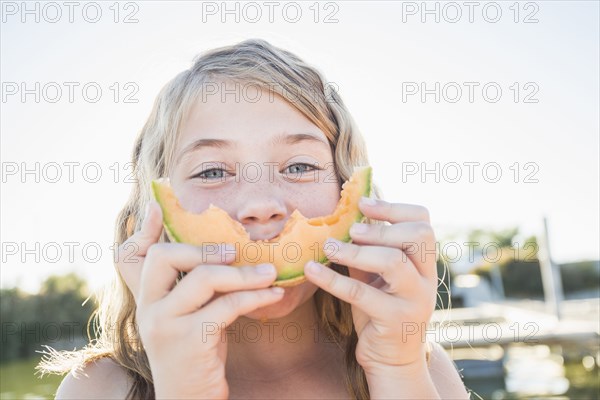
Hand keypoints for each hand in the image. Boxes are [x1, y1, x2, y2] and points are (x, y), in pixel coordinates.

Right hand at [116, 202, 284, 398]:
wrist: (190, 399)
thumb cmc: (197, 352)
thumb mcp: (191, 315)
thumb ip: (195, 285)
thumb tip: (223, 252)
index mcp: (148, 298)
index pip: (143, 254)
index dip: (147, 229)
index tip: (157, 206)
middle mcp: (149, 308)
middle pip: (166, 256)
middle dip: (204, 248)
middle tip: (235, 250)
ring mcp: (165, 325)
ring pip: (204, 279)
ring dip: (244, 273)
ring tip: (271, 272)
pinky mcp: (189, 341)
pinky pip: (227, 306)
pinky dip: (256, 297)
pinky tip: (274, 294)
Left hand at [304, 198, 437, 373]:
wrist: (391, 361)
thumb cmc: (380, 312)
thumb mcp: (376, 277)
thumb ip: (366, 250)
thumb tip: (340, 217)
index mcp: (423, 263)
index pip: (423, 223)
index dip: (395, 208)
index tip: (363, 204)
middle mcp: (426, 278)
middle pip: (418, 236)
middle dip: (381, 227)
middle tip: (350, 229)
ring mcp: (415, 300)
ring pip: (393, 261)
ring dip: (357, 251)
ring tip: (329, 247)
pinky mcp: (394, 321)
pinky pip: (362, 294)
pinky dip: (333, 280)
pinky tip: (311, 270)